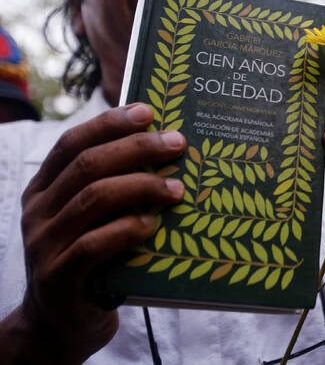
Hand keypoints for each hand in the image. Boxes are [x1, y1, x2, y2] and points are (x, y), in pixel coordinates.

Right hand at [9, 103, 185, 363]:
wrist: (60, 322)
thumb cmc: (92, 258)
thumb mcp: (94, 217)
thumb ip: (114, 185)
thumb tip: (166, 146)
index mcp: (45, 188)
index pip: (72, 143)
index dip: (110, 123)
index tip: (149, 111)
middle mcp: (38, 211)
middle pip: (88, 165)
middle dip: (137, 148)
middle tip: (177, 144)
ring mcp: (43, 244)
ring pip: (93, 199)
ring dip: (142, 187)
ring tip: (177, 188)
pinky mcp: (57, 278)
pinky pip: (92, 245)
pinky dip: (127, 230)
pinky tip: (152, 224)